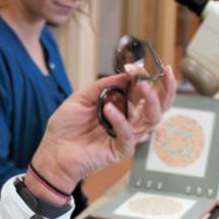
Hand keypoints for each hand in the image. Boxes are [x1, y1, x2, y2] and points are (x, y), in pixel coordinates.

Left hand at [28, 65, 177, 196]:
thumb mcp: (81, 98)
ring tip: (140, 85)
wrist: (53, 151)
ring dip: (150, 100)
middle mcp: (129, 120)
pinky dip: (121, 120)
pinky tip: (109, 109)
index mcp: (122, 106)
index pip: (142, 91)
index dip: (143, 77)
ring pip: (153, 119)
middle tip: (161, 74)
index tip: (133, 67)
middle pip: (158, 106)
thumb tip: (125, 75)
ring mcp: (127, 136)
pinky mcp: (121, 150)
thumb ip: (103, 86)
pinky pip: (128, 135)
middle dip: (165, 89)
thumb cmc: (66, 127)